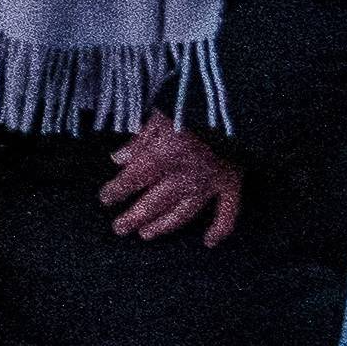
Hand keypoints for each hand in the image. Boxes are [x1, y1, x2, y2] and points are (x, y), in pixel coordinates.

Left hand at [101, 119, 243, 246]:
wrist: (240, 106)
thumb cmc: (194, 103)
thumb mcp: (160, 113)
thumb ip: (139, 139)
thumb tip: (118, 160)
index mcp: (164, 154)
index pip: (133, 179)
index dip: (117, 190)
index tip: (105, 199)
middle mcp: (185, 174)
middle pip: (154, 202)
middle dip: (134, 217)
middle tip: (119, 229)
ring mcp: (209, 183)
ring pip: (183, 213)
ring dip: (163, 226)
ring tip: (145, 235)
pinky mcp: (232, 184)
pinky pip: (227, 212)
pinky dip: (220, 229)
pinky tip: (209, 242)